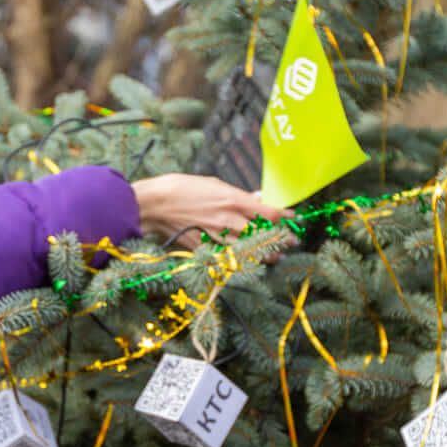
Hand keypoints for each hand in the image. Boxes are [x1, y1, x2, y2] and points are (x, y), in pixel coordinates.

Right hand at [130, 174, 289, 247]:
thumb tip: (257, 198)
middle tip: (292, 241)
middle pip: (263, 235)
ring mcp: (217, 237)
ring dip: (266, 254)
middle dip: (281, 239)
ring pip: (250, 250)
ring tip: (278, 256)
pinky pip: (229, 259)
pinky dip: (241, 262)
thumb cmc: (181, 188)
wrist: (154, 205)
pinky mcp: (205, 250)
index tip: (293, 218)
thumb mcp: (213, 183)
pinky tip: (250, 263)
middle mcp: (228, 220)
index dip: (285, 217)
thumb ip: (238, 194)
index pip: (268, 212)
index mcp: (232, 200)